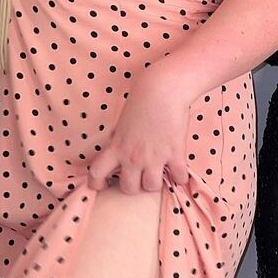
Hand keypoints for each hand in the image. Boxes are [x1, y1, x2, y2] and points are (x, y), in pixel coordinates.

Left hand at [87, 64, 191, 192]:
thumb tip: (121, 152)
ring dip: (156, 182)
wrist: (163, 89)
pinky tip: (179, 170)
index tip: (103, 185)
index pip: (96, 173)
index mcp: (117, 147)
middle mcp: (133, 156)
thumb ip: (120, 141)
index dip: (97, 183)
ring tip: (160, 172)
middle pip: (129, 188)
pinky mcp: (175, 153)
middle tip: (140, 176)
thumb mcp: (122, 124)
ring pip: (151, 187)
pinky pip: (179, 178)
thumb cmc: (142, 101)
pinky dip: (180, 177)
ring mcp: (154, 157)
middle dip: (134, 185)